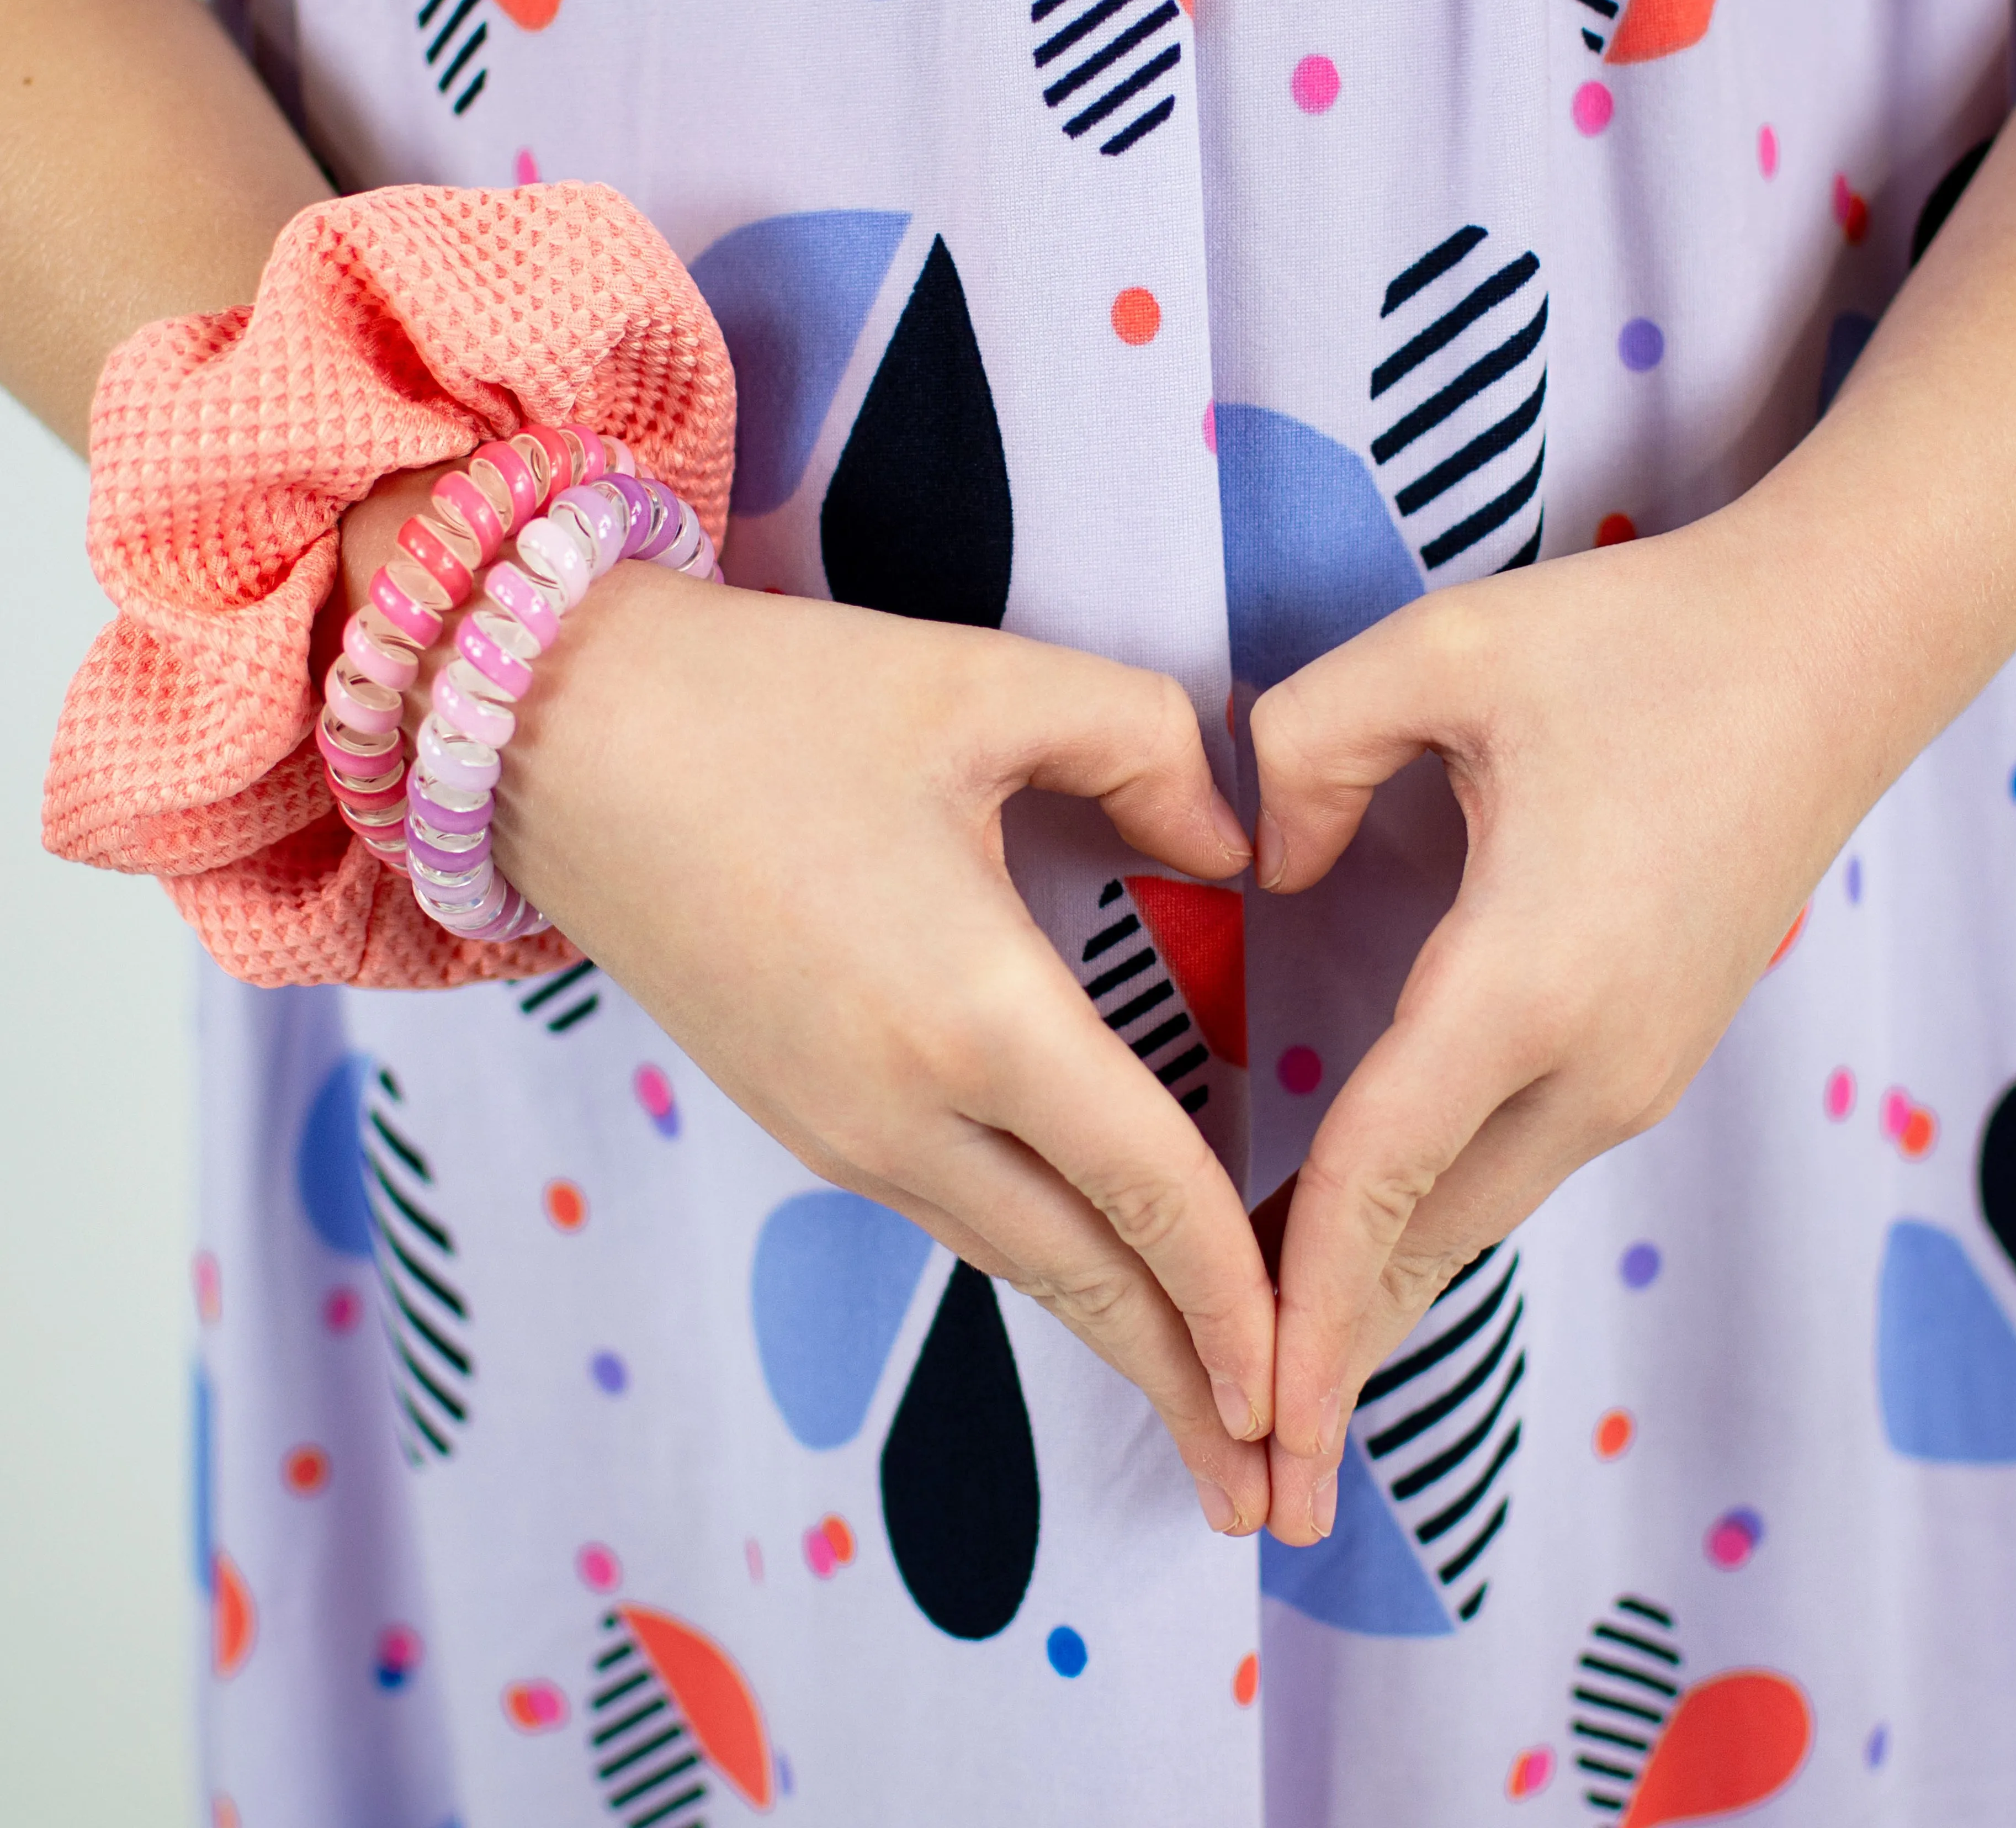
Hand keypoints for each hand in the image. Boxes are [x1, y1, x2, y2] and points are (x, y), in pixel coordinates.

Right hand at [331, 475, 1275, 1532]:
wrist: (553, 739)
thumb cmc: (774, 702)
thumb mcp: (990, 684)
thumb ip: (1156, 751)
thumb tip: (1239, 845)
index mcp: (970, 1014)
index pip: (1148, 1189)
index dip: (1240, 1294)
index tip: (1306, 1383)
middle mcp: (901, 1112)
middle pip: (1084, 1278)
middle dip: (1189, 1383)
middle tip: (1271, 1487)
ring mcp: (837, 1131)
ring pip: (1016, 1260)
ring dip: (1119, 1335)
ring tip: (1205, 1405)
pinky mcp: (797, 1116)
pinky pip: (955, 1216)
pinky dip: (1045, 1265)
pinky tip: (1092, 1269)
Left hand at [1247, 516, 1874, 1543]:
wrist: (1835, 650)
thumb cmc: (1642, 646)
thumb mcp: (1441, 653)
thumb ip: (1304, 755)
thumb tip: (1264, 865)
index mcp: (1531, 982)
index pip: (1376, 1176)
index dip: (1295, 1302)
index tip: (1250, 1418)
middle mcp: (1594, 1062)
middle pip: (1427, 1237)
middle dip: (1331, 1349)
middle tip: (1248, 1469)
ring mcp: (1636, 1067)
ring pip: (1474, 1213)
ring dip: (1375, 1291)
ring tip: (1280, 1373)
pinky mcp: (1651, 1049)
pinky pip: (1511, 1166)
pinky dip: (1424, 1224)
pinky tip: (1363, 1237)